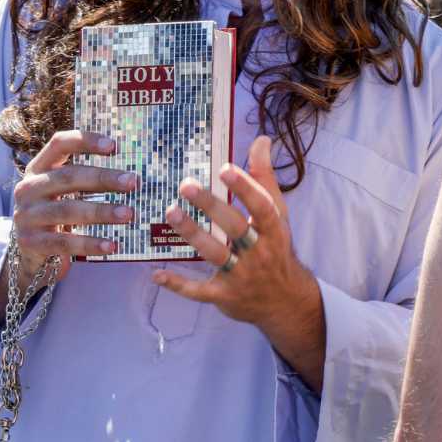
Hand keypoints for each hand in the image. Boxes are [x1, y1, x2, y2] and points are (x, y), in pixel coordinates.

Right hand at [13, 130, 136, 281]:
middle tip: (132, 182)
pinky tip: (111, 246)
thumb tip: (131, 176)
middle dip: (103, 178)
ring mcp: (27, 216)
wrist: (24, 251)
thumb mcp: (60, 191)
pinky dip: (89, 243)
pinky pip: (64, 242)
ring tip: (128, 214)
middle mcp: (28, 188)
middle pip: (68, 177)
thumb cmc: (53, 213)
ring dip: (101, 211)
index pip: (59, 144)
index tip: (114, 146)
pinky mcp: (31, 242)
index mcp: (38, 168)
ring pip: (67, 210)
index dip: (85, 141)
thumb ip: (85, 179)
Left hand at [154, 134, 319, 332]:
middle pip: (234, 228)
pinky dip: (178, 284)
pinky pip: (199, 291)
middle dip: (210, 207)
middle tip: (186, 185)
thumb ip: (264, 178)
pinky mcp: (224, 296)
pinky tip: (156, 273)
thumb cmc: (276, 248)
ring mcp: (241, 276)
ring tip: (170, 212)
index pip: (261, 207)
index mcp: (273, 231)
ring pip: (215, 255)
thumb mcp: (277, 214)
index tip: (225, 168)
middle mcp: (258, 253)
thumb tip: (262, 140)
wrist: (285, 301)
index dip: (245, 188)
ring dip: (192, 234)